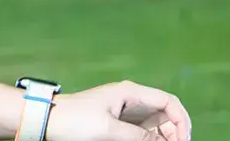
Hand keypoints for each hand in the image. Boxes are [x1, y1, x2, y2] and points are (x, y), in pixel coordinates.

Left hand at [48, 80, 191, 140]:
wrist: (47, 120)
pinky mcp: (118, 123)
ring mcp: (125, 111)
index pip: (169, 101)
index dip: (181, 121)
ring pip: (156, 125)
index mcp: (130, 92)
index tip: (183, 140)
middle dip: (174, 132)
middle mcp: (131, 99)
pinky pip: (142, 131)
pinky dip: (150, 139)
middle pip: (165, 114)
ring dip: (163, 136)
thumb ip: (140, 137)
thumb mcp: (109, 129)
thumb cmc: (74, 120)